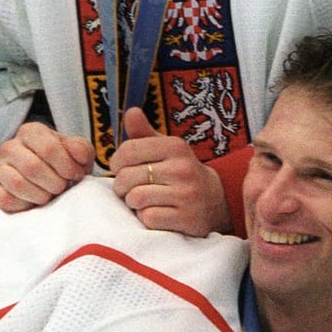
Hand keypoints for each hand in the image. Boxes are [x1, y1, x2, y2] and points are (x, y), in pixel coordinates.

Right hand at [0, 122, 95, 211]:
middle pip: (32, 167)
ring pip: (17, 183)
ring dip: (40, 195)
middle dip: (54, 183)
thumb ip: (81, 150)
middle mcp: (10, 146)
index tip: (75, 175)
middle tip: (62, 187)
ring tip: (49, 195)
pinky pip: (5, 199)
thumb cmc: (62, 166)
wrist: (48, 183)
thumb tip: (78, 156)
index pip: (48, 147)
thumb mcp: (78, 154)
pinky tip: (33, 202)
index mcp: (31, 132)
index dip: (66, 166)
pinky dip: (25, 205)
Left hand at [108, 108, 230, 235]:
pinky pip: (149, 218)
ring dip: (133, 204)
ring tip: (143, 202)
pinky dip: (147, 219)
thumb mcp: (166, 150)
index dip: (116, 163)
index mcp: (175, 147)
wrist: (215, 201)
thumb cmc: (180, 173)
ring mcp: (186, 194)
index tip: (120, 169)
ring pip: (136, 198)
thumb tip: (131, 111)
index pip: (128, 150)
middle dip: (122, 187)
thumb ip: (144, 133)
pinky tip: (157, 214)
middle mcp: (182, 168)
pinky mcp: (187, 218)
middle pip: (127, 177)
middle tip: (129, 190)